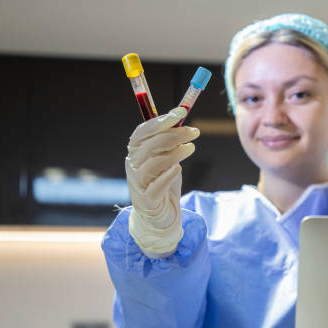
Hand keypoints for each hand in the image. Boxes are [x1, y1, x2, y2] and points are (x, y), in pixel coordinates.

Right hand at [125, 107, 199, 257]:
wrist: (160, 215)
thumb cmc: (163, 181)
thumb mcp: (167, 158)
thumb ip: (170, 140)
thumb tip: (181, 116)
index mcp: (136, 151)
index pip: (143, 131)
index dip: (161, 121)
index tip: (181, 112)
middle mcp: (133, 165)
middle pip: (151, 145)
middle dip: (174, 135)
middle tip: (194, 132)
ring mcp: (138, 183)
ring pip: (154, 163)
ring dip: (174, 153)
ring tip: (191, 148)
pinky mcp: (146, 200)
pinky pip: (156, 186)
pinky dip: (167, 176)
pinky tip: (178, 169)